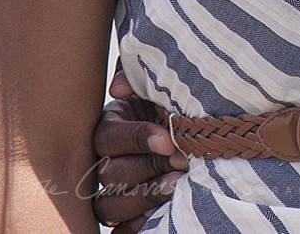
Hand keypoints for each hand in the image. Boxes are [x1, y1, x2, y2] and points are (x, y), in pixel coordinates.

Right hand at [91, 68, 188, 229]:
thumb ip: (139, 80)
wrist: (195, 129)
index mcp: (109, 127)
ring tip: (176, 185)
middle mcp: (104, 161)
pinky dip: (135, 226)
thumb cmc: (172, 104)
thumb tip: (119, 88)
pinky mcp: (124, 217)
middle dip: (148, 168)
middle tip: (181, 162)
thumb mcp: (159, 87)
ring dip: (144, 197)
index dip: (137, 139)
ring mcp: (111, 192)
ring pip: (108, 206)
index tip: (168, 140)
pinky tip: (159, 216)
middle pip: (109, 174)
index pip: (108, 138)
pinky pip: (118, 230)